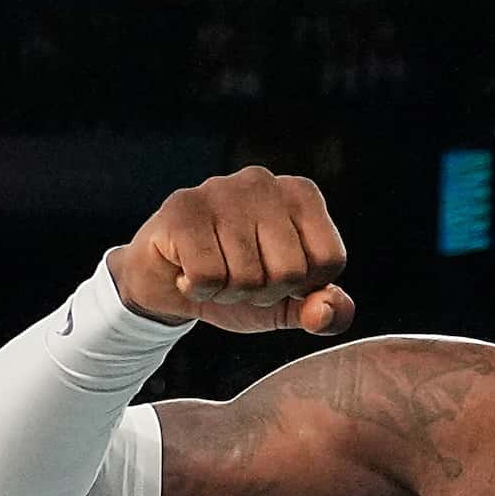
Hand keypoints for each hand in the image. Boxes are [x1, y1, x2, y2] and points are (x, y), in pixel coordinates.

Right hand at [108, 167, 354, 335]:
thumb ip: (324, 312)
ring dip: (228, 293)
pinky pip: (207, 276)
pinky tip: (188, 271)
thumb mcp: (287, 304)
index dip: (301, 288)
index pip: (329, 261)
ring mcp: (221, 190)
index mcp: (301, 195)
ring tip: (213, 271)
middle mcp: (264, 182)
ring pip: (247, 278)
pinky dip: (198, 290)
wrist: (166, 281)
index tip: (274, 274)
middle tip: (239, 277)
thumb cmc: (234, 281)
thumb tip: (328, 313)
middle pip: (290, 272)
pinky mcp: (183, 209)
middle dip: (263, 294)